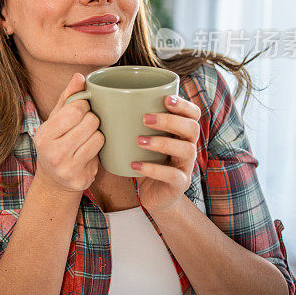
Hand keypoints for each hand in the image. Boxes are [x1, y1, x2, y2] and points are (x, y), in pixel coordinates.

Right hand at [33, 73, 104, 193]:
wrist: (54, 181)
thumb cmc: (56, 144)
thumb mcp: (55, 120)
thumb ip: (67, 98)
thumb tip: (79, 76)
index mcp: (44, 134)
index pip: (75, 109)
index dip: (84, 106)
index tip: (81, 110)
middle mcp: (53, 152)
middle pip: (90, 122)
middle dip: (92, 120)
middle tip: (86, 125)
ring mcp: (67, 168)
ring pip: (99, 137)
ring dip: (97, 135)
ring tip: (87, 139)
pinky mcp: (82, 179)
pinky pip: (101, 154)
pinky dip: (98, 151)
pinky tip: (88, 153)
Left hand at [132, 95, 200, 213]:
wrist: (154, 196)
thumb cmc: (146, 160)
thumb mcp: (141, 140)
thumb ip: (132, 123)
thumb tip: (101, 101)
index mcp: (181, 133)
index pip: (193, 114)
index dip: (184, 105)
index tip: (166, 98)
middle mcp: (188, 146)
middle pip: (192, 128)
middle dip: (170, 120)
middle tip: (145, 119)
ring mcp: (186, 166)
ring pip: (186, 150)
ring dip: (162, 142)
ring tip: (139, 140)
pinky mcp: (180, 184)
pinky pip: (173, 175)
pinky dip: (153, 169)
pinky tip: (135, 165)